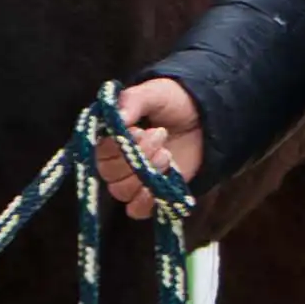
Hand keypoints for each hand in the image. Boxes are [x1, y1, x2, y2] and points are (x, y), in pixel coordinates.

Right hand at [100, 76, 204, 212]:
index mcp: (109, 137)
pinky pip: (136, 210)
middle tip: (160, 135)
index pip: (99, 151)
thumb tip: (118, 118)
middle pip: (109, 174)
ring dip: (146, 174)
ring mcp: (133, 179)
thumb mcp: (155, 93)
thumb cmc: (174, 102)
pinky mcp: (151, 194)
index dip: (119, 145)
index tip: (140, 130)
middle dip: (137, 157)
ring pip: (122, 191)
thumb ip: (134, 101)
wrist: (204, 118)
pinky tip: (163, 181)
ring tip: (167, 154)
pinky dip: (147, 201)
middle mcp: (115, 161)